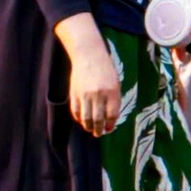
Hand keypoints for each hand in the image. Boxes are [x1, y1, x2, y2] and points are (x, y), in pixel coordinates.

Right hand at [55, 13, 121, 136]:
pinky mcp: (74, 94)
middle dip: (99, 129)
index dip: (110, 124)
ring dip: (88, 126)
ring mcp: (85, 95)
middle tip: (99, 134)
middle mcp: (99, 95)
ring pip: (86, 117)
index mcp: (112, 92)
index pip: (112, 115)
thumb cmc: (106, 70)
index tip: (109, 129)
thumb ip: (113, 99)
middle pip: (98, 119)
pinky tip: (82, 121)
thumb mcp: (115, 83)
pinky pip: (76, 111)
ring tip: (91, 130)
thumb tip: (110, 118)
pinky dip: (79, 118)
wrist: (89, 56)